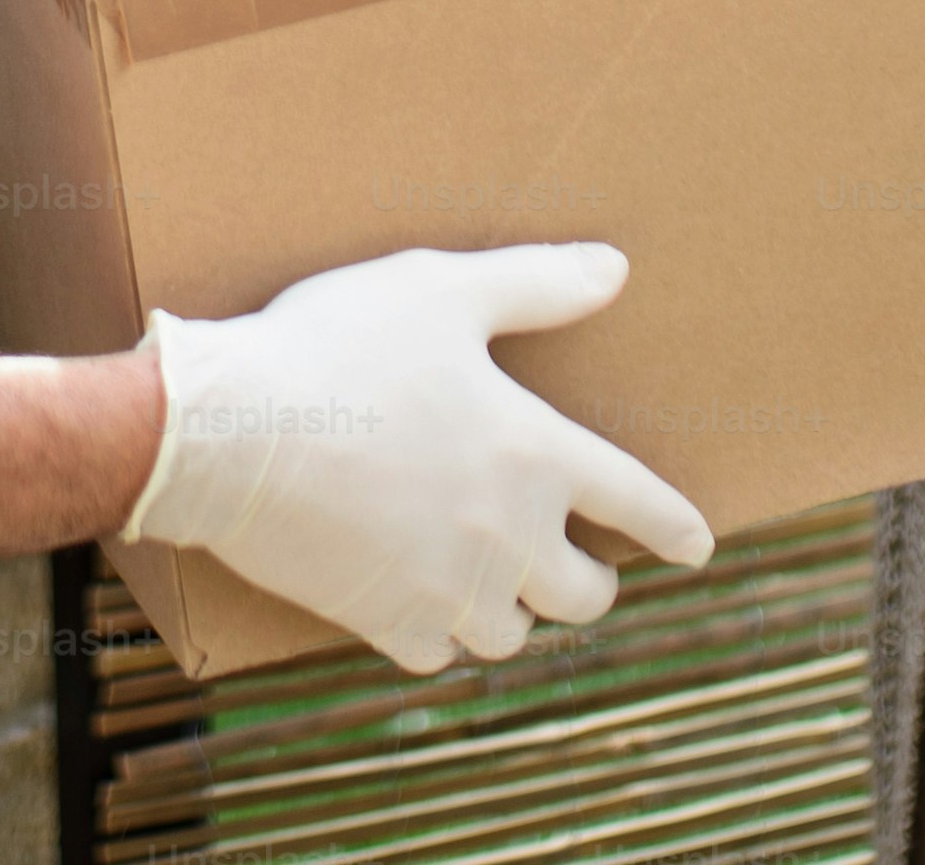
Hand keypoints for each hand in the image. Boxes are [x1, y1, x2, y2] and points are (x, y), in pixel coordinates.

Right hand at [126, 244, 713, 673]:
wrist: (227, 432)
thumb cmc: (338, 348)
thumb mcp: (442, 291)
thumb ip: (536, 284)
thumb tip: (615, 269)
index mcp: (537, 455)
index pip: (636, 502)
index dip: (675, 528)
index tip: (697, 547)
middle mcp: (508, 535)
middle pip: (586, 597)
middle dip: (591, 582)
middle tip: (575, 566)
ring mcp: (447, 587)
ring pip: (512, 633)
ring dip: (513, 611)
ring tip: (495, 584)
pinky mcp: (382, 620)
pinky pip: (437, 654)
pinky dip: (439, 635)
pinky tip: (423, 603)